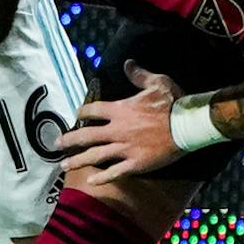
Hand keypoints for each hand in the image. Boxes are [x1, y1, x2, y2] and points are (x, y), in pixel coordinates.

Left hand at [55, 62, 185, 184]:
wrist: (187, 126)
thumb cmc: (173, 102)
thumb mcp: (156, 82)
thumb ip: (138, 74)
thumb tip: (127, 63)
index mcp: (120, 110)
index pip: (93, 110)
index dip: (82, 113)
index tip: (76, 116)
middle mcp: (117, 129)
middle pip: (86, 135)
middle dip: (69, 140)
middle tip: (56, 144)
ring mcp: (125, 148)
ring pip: (95, 155)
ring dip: (77, 160)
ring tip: (63, 166)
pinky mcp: (135, 163)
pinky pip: (115, 171)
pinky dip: (102, 176)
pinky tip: (91, 180)